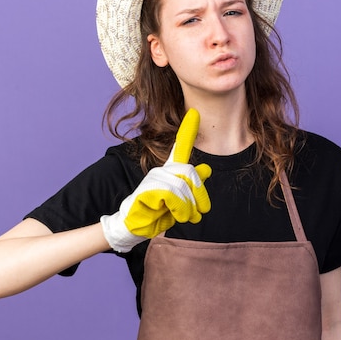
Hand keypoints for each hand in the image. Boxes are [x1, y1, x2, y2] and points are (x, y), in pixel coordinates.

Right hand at [100, 109, 211, 251]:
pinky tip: (173, 215)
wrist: (133, 227)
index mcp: (170, 171)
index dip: (188, 130)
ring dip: (188, 208)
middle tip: (198, 213)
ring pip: (183, 186)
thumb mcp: (180, 201)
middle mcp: (161, 170)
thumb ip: (193, 185)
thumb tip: (207, 168)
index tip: (195, 112)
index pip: (180, 147)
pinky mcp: (148, 189)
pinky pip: (174, 196)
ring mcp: (154, 178)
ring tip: (184, 217)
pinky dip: (179, 210)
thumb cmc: (156, 213)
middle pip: (191, 172)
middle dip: (199, 196)